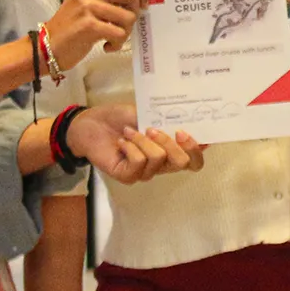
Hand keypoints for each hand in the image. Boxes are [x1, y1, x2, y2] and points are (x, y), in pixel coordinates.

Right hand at [46, 0, 146, 64]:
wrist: (48, 46)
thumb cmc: (73, 25)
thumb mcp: (88, 1)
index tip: (142, 3)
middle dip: (135, 12)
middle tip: (123, 24)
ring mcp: (88, 6)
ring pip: (129, 17)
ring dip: (125, 33)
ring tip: (112, 38)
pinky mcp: (88, 25)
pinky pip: (119, 33)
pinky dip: (117, 44)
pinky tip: (107, 46)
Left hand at [66, 104, 206, 184]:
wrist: (91, 123)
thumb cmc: (121, 118)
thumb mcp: (148, 114)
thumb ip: (168, 121)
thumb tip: (191, 120)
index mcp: (170, 150)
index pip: (194, 160)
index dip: (197, 149)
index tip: (187, 130)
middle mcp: (162, 165)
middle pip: (183, 163)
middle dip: (172, 142)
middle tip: (154, 128)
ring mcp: (145, 172)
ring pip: (158, 158)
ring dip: (142, 139)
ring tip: (129, 131)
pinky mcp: (128, 176)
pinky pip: (139, 163)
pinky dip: (131, 147)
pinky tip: (122, 141)